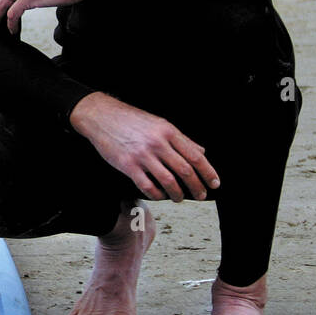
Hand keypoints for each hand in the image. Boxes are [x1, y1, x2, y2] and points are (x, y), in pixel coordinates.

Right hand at [69, 93, 219, 201]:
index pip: (196, 156)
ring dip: (177, 194)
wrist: (101, 116)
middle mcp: (157, 143)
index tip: (214, 183)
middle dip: (196, 187)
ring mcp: (142, 155)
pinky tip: (160, 196)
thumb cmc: (130, 120)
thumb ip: (181, 139)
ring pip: (168, 181)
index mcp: (168, 132)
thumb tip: (201, 152)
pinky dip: (157, 195)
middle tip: (200, 195)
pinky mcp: (127, 165)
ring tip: (179, 198)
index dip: (208, 172)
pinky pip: (147, 186)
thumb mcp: (159, 123)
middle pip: (185, 171)